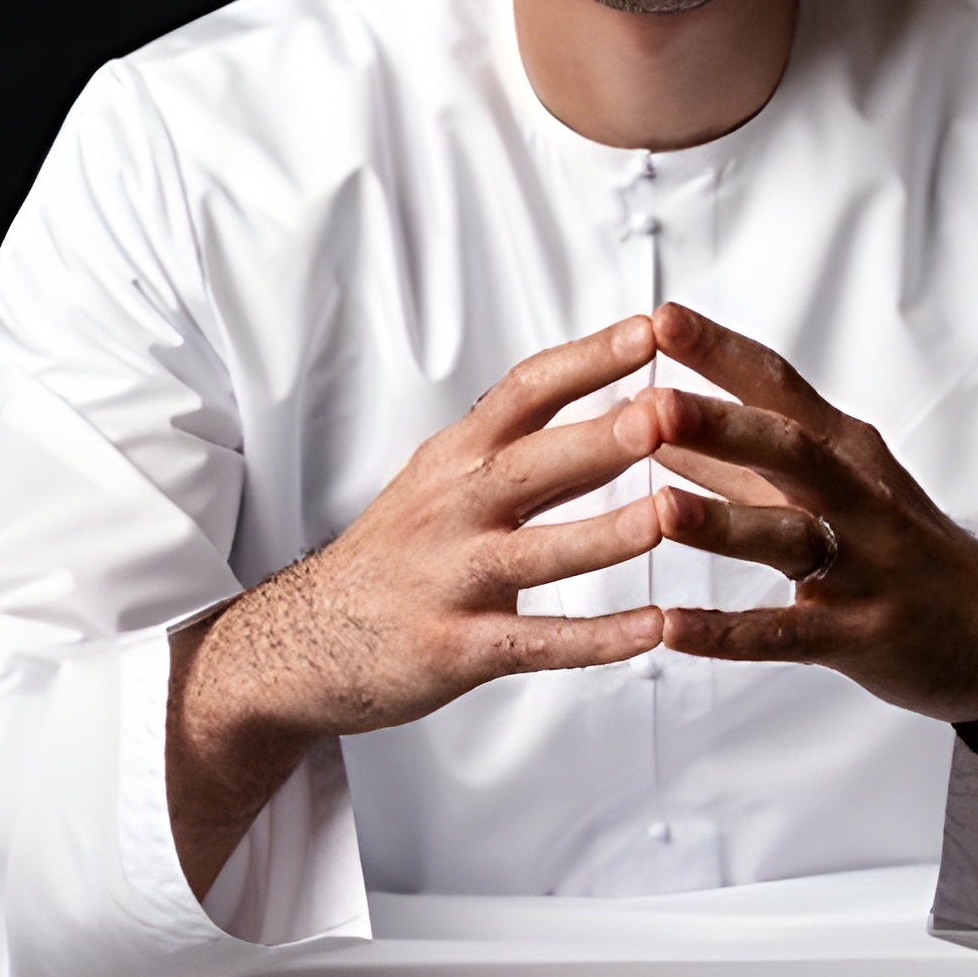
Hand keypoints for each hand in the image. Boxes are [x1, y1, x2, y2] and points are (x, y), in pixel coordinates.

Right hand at [168, 317, 667, 891]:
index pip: (525, 390)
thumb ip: (518, 437)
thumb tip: (604, 380)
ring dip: (607, 535)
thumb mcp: (442, 473)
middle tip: (665, 412)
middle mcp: (454, 507)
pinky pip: (538, 643)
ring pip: (539, 553)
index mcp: (458, 455)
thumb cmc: (400, 547)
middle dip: (600, 437)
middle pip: (533, 463)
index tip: (650, 328)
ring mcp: (454, 578)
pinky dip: (597, 639)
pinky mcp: (458, 648)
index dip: (587, 358)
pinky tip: (653, 629)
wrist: (308, 638)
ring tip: (669, 515)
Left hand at [640, 303, 977, 724]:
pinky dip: (730, 632)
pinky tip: (672, 628)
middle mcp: (857, 493)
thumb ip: (737, 462)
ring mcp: (865, 563)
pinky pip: (788, 633)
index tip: (659, 319)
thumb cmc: (898, 544)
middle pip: (787, 448)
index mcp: (843, 446)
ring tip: (659, 510)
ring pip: (790, 536)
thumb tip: (651, 421)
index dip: (720, 351)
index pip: (778, 385)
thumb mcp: (826, 486)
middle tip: (651, 405)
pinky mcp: (861, 633)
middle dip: (718, 425)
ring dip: (723, 524)